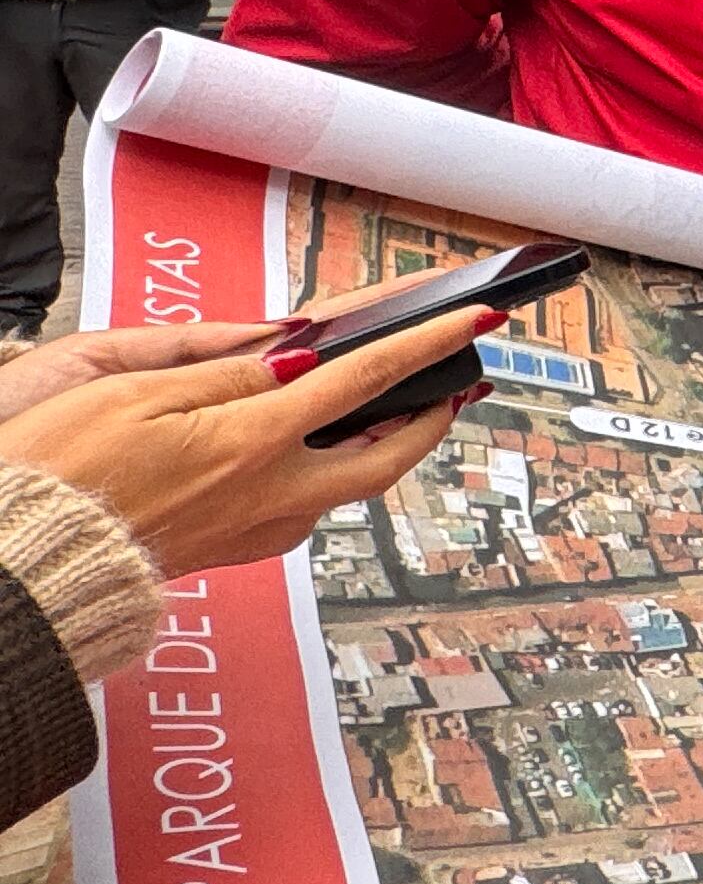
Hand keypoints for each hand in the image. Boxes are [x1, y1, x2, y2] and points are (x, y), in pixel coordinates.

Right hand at [0, 314, 487, 577]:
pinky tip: (320, 454)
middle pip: (387, 456)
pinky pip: (308, 508)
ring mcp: (255, 529)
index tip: (477, 320)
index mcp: (251, 444)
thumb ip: (227, 374)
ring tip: (403, 409)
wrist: (22, 563)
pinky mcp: (234, 548)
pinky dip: (333, 474)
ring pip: (351, 487)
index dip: (428, 345)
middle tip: (459, 382)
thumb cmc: (60, 475)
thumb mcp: (135, 396)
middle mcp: (269, 495)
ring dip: (386, 447)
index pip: (365, 382)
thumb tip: (299, 355)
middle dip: (434, 415)